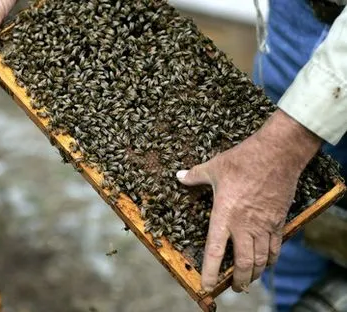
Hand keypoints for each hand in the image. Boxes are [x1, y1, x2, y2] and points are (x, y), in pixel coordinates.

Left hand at [177, 110, 320, 292]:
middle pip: (243, 263)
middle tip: (234, 289)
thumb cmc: (243, 160)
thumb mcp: (214, 167)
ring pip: (261, 259)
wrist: (277, 154)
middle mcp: (244, 225)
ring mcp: (264, 225)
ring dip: (255, 273)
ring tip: (249, 280)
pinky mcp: (278, 220)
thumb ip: (195, 176)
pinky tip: (268, 262)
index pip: (215, 251)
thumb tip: (179, 176)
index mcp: (224, 215)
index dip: (210, 272)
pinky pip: (276, 246)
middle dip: (239, 280)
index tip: (206, 286)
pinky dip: (271, 259)